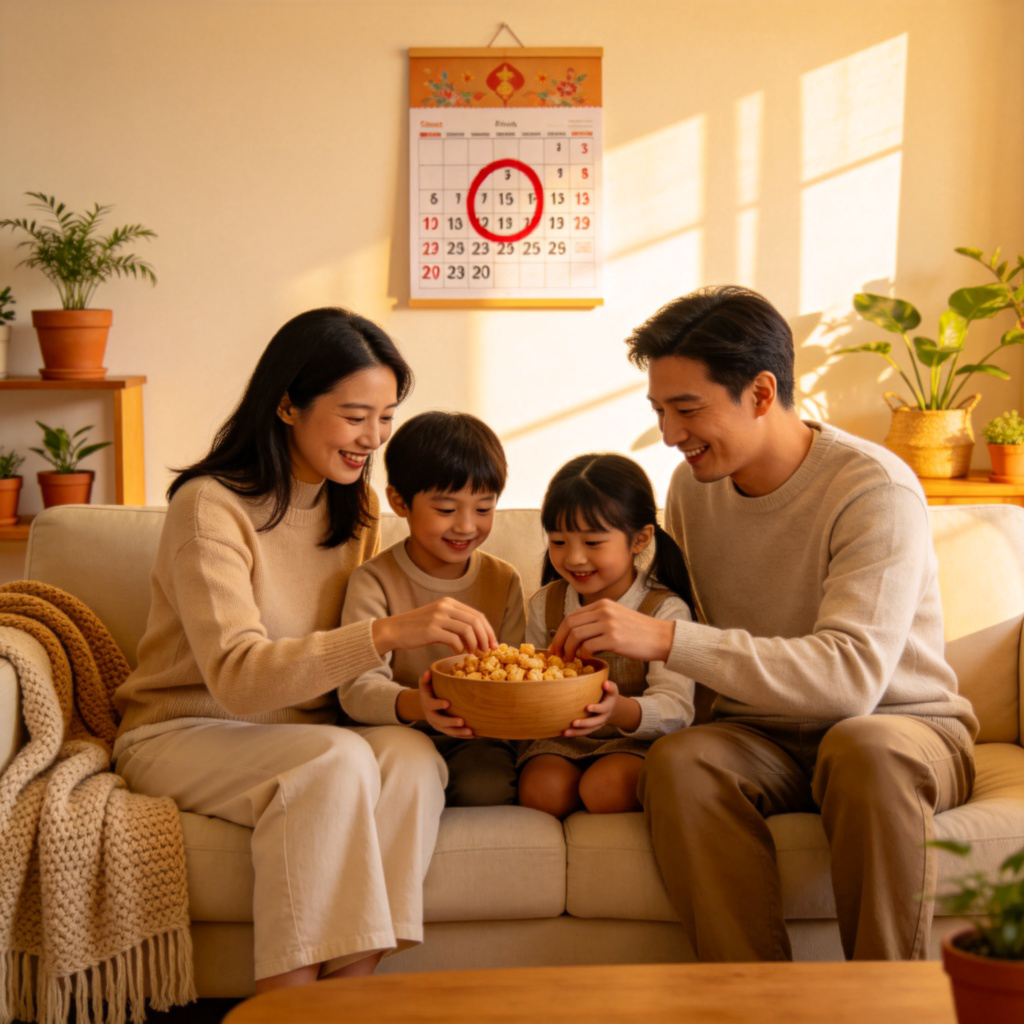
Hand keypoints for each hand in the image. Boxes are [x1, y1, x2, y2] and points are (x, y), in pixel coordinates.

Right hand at [372, 597, 497, 656]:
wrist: (394, 630)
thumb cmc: (417, 628)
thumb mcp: (438, 619)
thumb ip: (455, 624)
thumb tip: (475, 638)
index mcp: (449, 603)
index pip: (477, 615)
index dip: (488, 630)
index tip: (493, 643)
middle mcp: (445, 607)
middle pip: (475, 621)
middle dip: (486, 637)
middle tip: (488, 651)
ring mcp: (438, 617)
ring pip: (467, 630)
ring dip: (475, 644)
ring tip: (474, 653)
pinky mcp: (431, 630)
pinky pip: (454, 639)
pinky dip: (460, 647)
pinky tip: (458, 652)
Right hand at [419, 670, 474, 737]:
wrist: (425, 706)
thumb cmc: (428, 692)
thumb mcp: (425, 685)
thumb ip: (425, 679)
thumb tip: (427, 672)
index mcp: (427, 705)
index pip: (431, 705)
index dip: (438, 704)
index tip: (447, 703)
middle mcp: (432, 717)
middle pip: (440, 722)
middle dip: (451, 722)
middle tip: (462, 721)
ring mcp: (438, 725)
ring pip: (448, 731)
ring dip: (459, 732)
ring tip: (471, 731)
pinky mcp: (445, 730)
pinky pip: (454, 734)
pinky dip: (463, 736)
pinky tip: (474, 735)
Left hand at [549, 599, 674, 662]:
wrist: (661, 637)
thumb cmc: (639, 632)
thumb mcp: (617, 617)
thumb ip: (598, 620)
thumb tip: (577, 632)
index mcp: (602, 604)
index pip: (572, 616)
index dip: (561, 632)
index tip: (557, 646)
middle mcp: (604, 611)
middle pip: (570, 624)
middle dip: (560, 641)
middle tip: (557, 655)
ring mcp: (609, 624)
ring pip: (576, 635)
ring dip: (570, 650)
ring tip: (571, 660)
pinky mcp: (614, 638)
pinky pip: (589, 647)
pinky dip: (584, 655)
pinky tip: (588, 660)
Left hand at [563, 678, 619, 736]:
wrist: (613, 709)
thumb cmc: (609, 695)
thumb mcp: (612, 690)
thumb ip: (610, 686)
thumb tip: (605, 683)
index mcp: (608, 708)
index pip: (603, 709)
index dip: (596, 708)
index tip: (587, 707)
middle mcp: (603, 718)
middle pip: (594, 723)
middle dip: (584, 723)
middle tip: (574, 723)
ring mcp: (597, 724)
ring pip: (587, 730)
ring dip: (576, 732)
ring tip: (565, 732)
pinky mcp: (591, 728)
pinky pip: (583, 732)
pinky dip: (574, 734)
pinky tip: (563, 734)